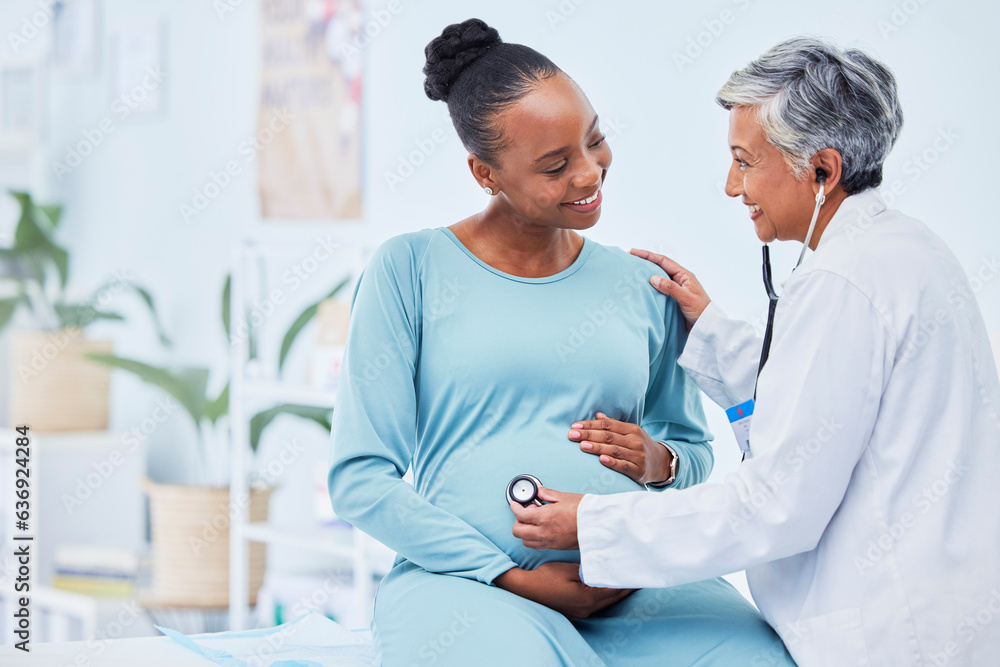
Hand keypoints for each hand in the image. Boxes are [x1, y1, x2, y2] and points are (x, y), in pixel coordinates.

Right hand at [494, 562, 635, 619]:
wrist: (526, 589)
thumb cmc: (546, 577)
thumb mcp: (569, 570)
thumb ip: (589, 571)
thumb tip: (604, 570)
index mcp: (588, 598)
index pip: (614, 588)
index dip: (627, 580)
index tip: (637, 572)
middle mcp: (587, 608)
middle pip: (613, 598)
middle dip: (626, 587)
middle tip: (639, 577)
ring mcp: (581, 612)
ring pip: (606, 602)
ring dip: (617, 592)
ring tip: (628, 583)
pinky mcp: (575, 611)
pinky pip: (597, 604)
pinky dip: (606, 596)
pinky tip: (608, 590)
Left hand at [510, 486, 582, 550]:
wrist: (601, 525)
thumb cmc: (586, 510)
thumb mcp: (565, 497)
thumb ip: (547, 494)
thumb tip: (538, 491)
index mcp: (546, 517)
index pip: (520, 515)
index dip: (515, 507)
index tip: (515, 503)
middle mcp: (545, 532)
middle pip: (518, 531)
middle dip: (517, 520)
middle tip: (525, 511)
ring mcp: (550, 542)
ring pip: (526, 541)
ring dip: (525, 531)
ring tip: (534, 521)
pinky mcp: (556, 547)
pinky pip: (537, 545)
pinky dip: (534, 538)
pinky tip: (542, 528)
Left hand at [569, 413, 673, 485]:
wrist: (661, 463)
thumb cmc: (639, 446)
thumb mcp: (630, 433)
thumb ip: (614, 425)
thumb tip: (597, 414)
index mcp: (632, 429)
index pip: (608, 424)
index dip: (590, 424)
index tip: (575, 426)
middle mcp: (635, 441)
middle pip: (609, 436)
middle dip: (589, 435)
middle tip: (572, 435)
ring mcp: (638, 455)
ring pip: (614, 450)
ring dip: (597, 448)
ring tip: (582, 446)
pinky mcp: (639, 470)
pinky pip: (623, 466)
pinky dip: (612, 463)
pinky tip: (601, 460)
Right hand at [630, 248, 710, 330]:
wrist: (708, 327)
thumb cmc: (702, 312)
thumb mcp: (686, 298)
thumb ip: (670, 288)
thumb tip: (653, 278)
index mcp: (684, 275)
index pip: (663, 261)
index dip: (648, 255)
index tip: (633, 252)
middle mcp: (680, 280)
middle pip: (659, 267)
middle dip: (645, 262)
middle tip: (630, 261)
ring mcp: (676, 289)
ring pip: (659, 278)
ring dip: (647, 275)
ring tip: (633, 273)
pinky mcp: (673, 299)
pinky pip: (659, 289)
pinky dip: (650, 287)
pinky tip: (642, 289)